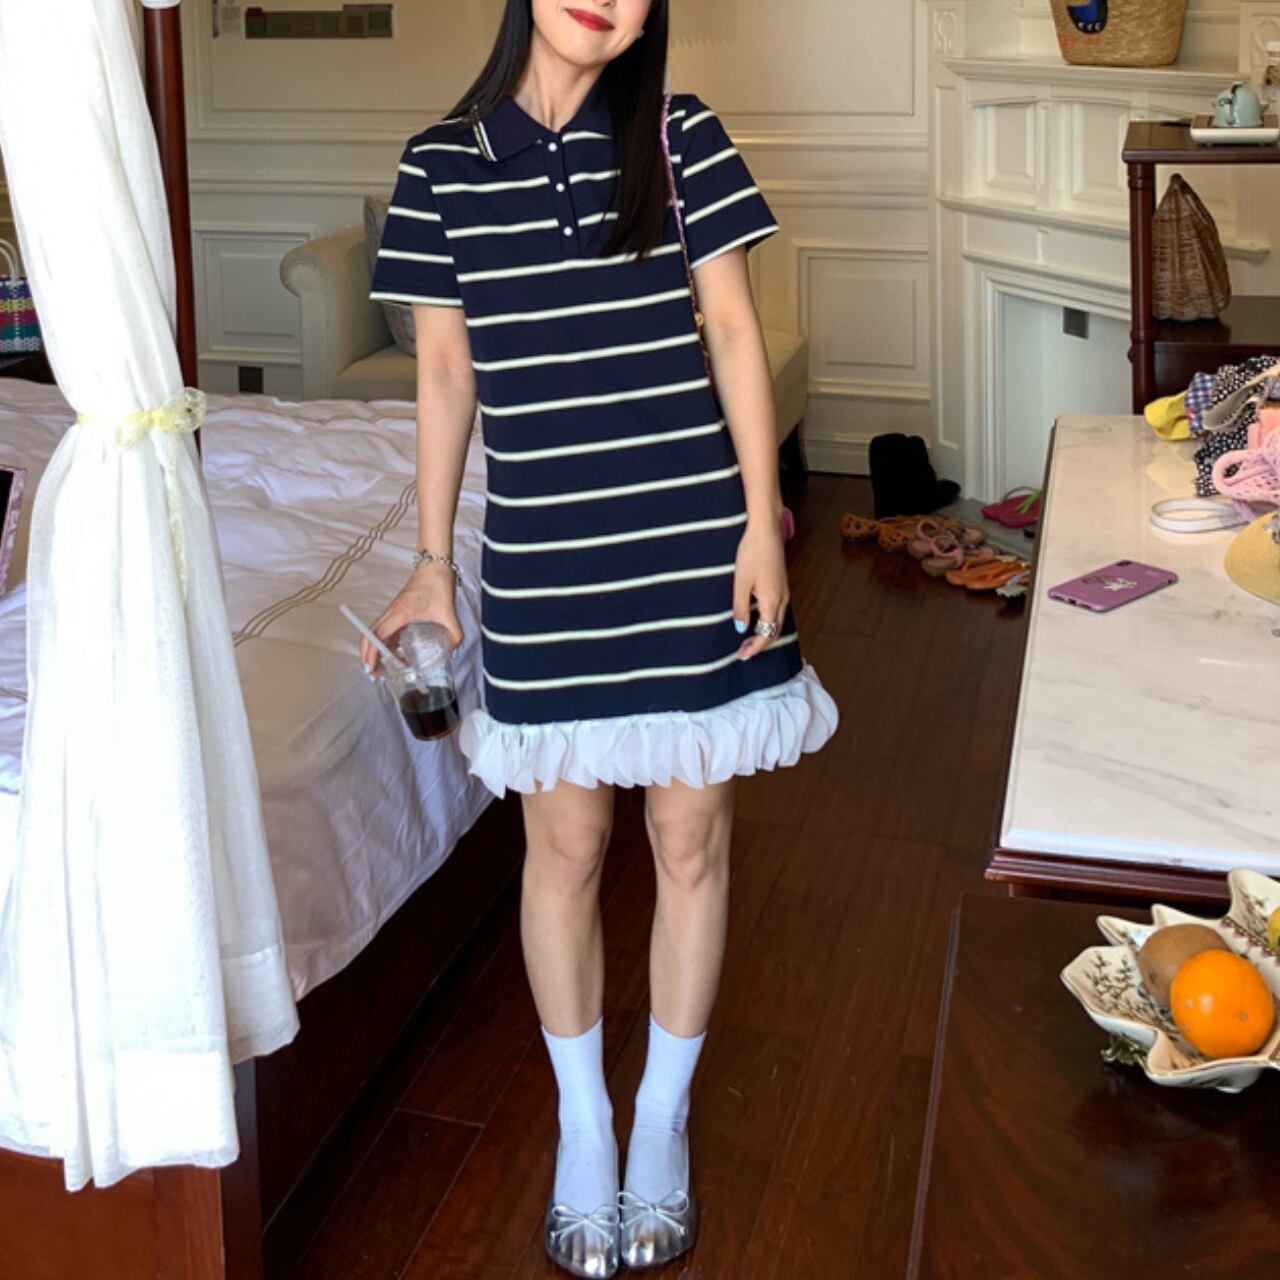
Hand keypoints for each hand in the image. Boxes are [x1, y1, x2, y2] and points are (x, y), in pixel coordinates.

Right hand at [359, 562, 462, 676]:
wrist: (434, 566)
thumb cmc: (438, 586)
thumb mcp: (449, 614)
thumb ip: (454, 636)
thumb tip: (451, 654)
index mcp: (400, 613)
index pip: (377, 637)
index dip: (372, 655)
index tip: (372, 670)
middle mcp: (391, 613)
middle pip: (368, 636)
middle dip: (366, 657)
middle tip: (374, 675)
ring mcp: (392, 611)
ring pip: (373, 633)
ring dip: (373, 651)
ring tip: (382, 669)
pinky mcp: (396, 611)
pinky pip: (383, 629)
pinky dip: (382, 643)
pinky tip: (394, 654)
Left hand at [733, 515, 789, 659]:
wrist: (766, 531)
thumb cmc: (752, 553)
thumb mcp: (740, 582)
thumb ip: (741, 607)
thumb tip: (741, 629)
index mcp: (772, 601)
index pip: (767, 634)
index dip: (755, 648)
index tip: (742, 655)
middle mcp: (782, 599)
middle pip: (775, 631)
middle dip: (760, 645)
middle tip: (743, 652)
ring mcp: (784, 592)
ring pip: (777, 622)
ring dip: (764, 634)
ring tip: (747, 640)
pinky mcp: (782, 586)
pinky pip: (778, 611)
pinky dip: (768, 622)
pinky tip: (755, 620)